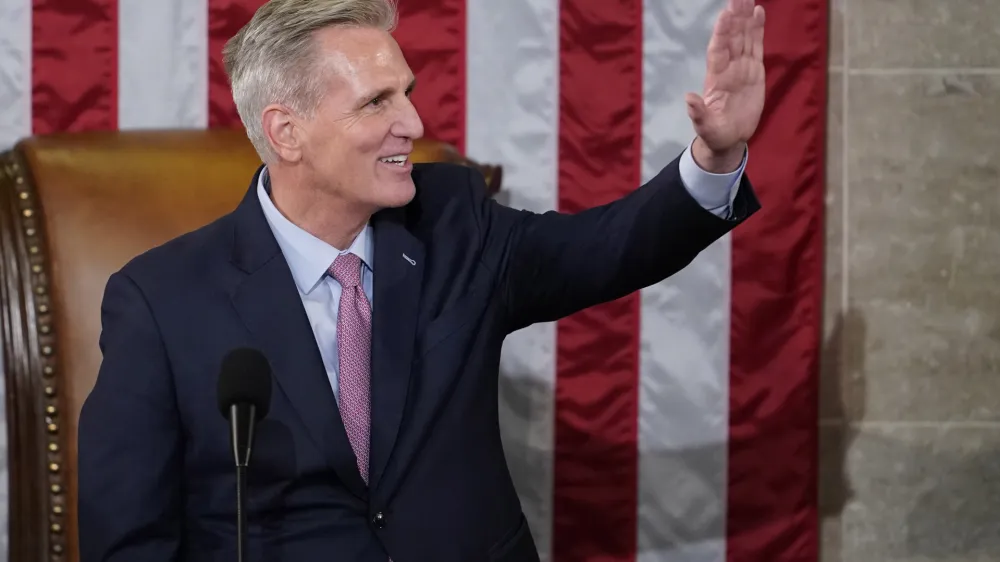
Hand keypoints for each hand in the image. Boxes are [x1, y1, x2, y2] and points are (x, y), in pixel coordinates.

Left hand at [686, 0, 765, 169]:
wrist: (729, 137)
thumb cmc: (715, 133)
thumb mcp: (706, 127)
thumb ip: (698, 114)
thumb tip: (688, 99)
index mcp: (716, 78)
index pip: (718, 51)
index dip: (722, 34)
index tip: (725, 15)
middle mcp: (728, 68)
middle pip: (731, 37)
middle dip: (734, 17)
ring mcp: (741, 67)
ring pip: (743, 37)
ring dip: (745, 17)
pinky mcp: (754, 70)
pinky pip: (756, 45)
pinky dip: (757, 29)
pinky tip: (758, 11)